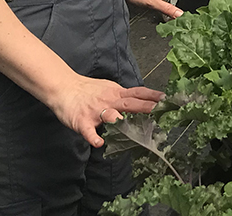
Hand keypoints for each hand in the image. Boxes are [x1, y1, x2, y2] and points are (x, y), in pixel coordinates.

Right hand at [47, 75, 164, 147]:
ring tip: (131, 131)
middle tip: (159, 112)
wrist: (63, 87)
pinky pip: (89, 131)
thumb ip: (124, 96)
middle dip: (145, 108)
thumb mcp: (109, 88)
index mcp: (116, 93)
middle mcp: (109, 101)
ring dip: (120, 122)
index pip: (138, 93)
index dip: (153, 96)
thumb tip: (143, 100)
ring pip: (110, 116)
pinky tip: (99, 143)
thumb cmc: (87, 90)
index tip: (167, 100)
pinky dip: (94, 137)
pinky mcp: (82, 121)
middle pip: (130, 104)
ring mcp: (95, 111)